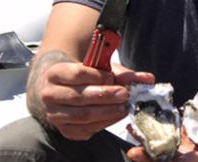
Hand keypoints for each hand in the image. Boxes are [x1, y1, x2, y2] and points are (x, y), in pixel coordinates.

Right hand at [37, 59, 154, 140]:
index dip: (97, 76)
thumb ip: (123, 73)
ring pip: (82, 115)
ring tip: (123, 106)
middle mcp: (49, 94)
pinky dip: (104, 123)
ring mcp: (55, 115)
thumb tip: (147, 79)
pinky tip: (116, 116)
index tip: (113, 78)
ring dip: (106, 112)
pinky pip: (86, 129)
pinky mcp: (64, 130)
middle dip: (104, 96)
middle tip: (124, 94)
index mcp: (55, 73)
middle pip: (79, 96)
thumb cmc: (85, 76)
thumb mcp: (100, 69)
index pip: (77, 74)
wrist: (64, 89)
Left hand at [126, 107, 197, 161]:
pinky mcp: (180, 135)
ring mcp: (185, 147)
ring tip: (130, 145)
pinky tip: (136, 128)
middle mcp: (193, 156)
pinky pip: (163, 135)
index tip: (169, 159)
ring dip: (146, 150)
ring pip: (163, 151)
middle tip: (134, 153)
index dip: (179, 161)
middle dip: (152, 160)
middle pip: (170, 161)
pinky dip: (150, 134)